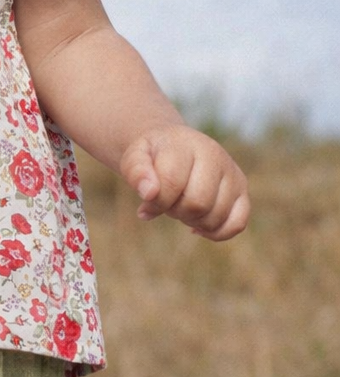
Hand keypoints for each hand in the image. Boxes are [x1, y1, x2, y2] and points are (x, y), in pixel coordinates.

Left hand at [120, 124, 249, 241]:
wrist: (173, 146)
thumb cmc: (153, 156)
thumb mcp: (135, 157)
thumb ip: (136, 171)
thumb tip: (149, 193)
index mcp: (187, 144)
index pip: (172, 183)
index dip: (157, 200)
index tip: (148, 198)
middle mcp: (216, 156)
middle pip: (197, 203)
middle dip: (175, 210)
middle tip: (167, 201)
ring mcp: (233, 174)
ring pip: (216, 216)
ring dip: (192, 221)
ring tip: (181, 205)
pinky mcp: (242, 192)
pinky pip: (237, 224)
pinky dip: (215, 232)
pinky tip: (197, 226)